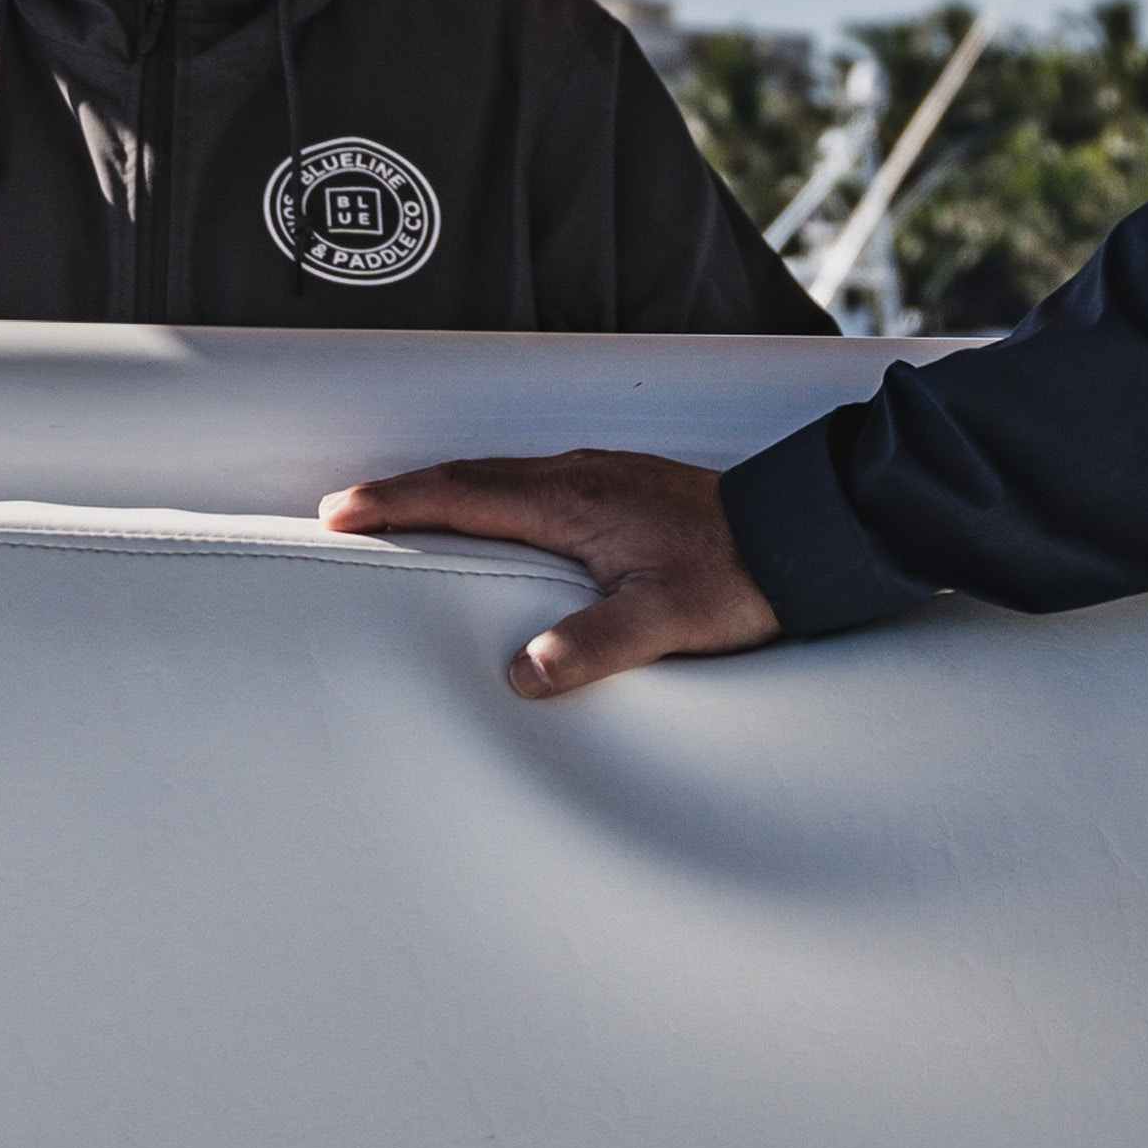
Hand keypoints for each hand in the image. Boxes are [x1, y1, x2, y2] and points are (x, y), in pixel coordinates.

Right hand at [319, 449, 780, 698]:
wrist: (805, 535)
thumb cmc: (739, 576)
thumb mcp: (666, 622)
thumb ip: (593, 646)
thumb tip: (524, 671)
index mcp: (575, 502)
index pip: (464, 494)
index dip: (397, 502)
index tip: (342, 510)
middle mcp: (581, 476)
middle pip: (472, 476)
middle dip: (404, 492)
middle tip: (347, 510)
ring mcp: (603, 476)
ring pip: (502, 476)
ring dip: (447, 490)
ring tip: (403, 513)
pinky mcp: (623, 487)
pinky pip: (533, 483)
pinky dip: (490, 495)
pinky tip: (494, 519)